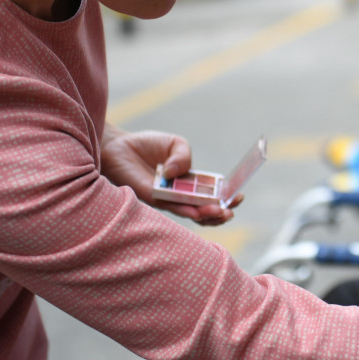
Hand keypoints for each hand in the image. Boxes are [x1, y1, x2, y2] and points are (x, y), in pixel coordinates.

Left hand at [100, 125, 236, 225]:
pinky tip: (196, 211)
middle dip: (220, 213)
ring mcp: (167, 199)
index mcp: (190, 182)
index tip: (239, 196)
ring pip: (190, 213)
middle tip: (230, 210)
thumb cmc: (147, 145)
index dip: (227, 198)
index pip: (212, 195)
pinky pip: (170, 206)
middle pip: (204, 210)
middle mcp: (180, 194)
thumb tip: (177, 172)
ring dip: (206, 215)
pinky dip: (185, 209)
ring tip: (218, 212)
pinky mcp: (151, 198)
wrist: (119, 146)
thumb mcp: (175, 144)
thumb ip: (183, 156)